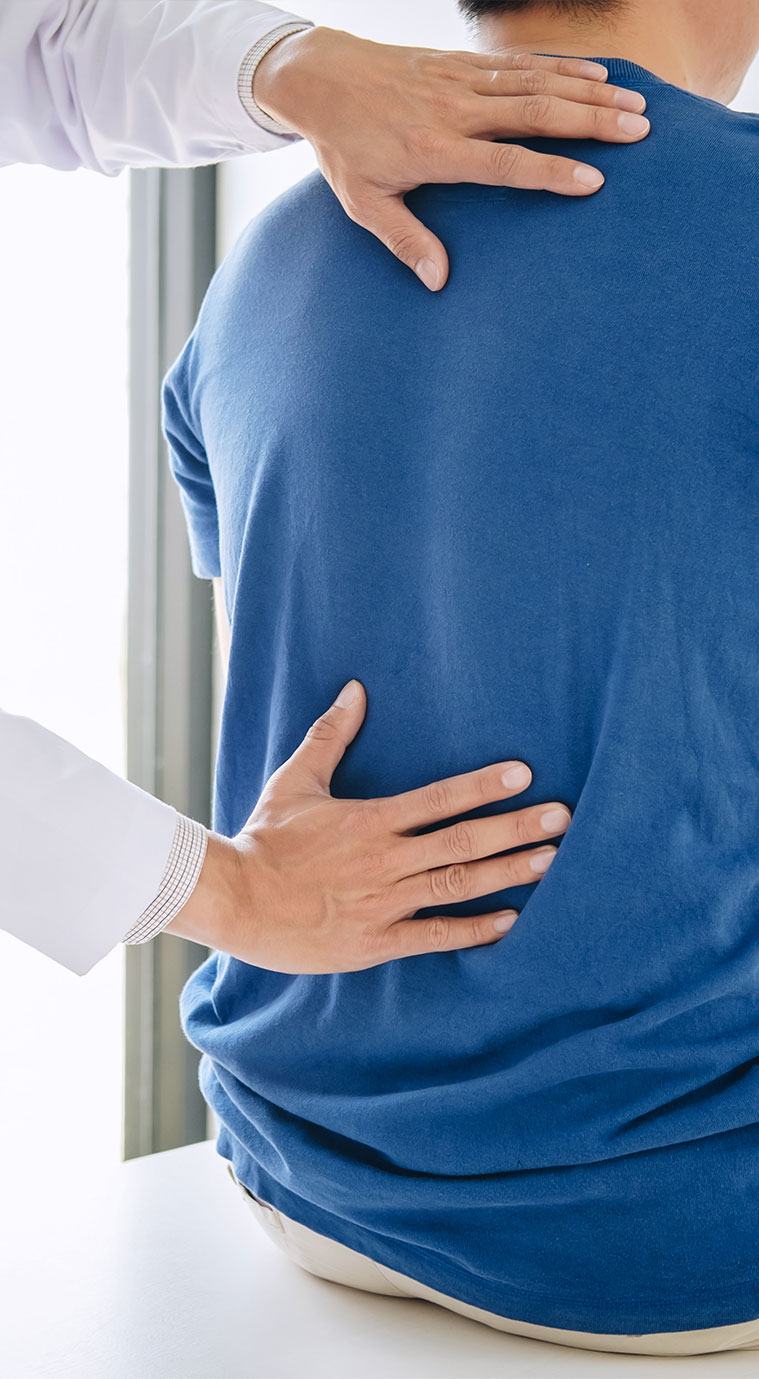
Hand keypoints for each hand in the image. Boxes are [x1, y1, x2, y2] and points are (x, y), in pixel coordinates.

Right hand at [166, 680, 570, 972]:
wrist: (233, 901)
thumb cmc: (266, 840)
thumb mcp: (295, 781)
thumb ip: (330, 735)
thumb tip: (355, 688)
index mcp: (369, 820)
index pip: (438, 798)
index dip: (484, 785)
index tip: (524, 773)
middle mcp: (385, 861)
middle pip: (462, 842)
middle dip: (516, 828)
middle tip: (562, 819)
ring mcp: (383, 904)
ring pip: (457, 885)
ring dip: (507, 873)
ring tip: (549, 861)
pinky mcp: (376, 942)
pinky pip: (434, 936)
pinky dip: (473, 930)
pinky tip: (510, 921)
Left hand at [253, 27, 649, 290]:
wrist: (320, 78)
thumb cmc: (344, 148)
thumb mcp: (364, 203)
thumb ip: (406, 241)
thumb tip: (439, 282)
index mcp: (432, 150)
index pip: (503, 164)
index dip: (550, 172)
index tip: (593, 181)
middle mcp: (453, 109)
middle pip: (533, 113)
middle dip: (590, 121)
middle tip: (638, 131)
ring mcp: (460, 79)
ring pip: (535, 81)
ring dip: (589, 91)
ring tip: (635, 104)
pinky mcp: (462, 61)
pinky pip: (520, 61)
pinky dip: (562, 64)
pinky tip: (598, 72)